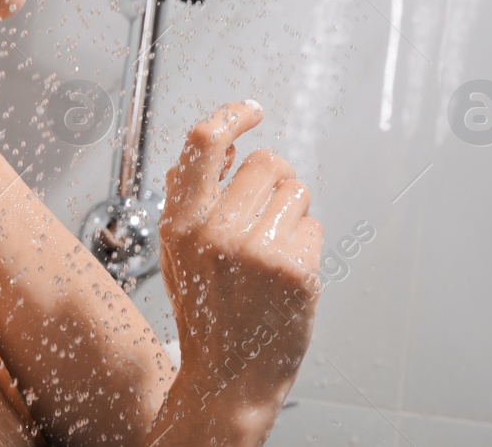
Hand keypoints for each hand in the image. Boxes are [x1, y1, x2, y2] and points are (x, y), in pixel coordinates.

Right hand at [159, 101, 323, 415]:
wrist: (228, 379)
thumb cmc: (207, 310)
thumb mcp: (178, 253)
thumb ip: (190, 199)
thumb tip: (225, 145)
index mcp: (181, 225)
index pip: (203, 144)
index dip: (230, 116)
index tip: (251, 111)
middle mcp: (216, 234)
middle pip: (267, 162)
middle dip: (275, 180)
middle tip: (268, 212)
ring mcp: (258, 252)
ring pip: (297, 189)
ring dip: (293, 211)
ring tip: (274, 247)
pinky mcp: (295, 271)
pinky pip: (314, 225)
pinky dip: (306, 244)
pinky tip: (286, 274)